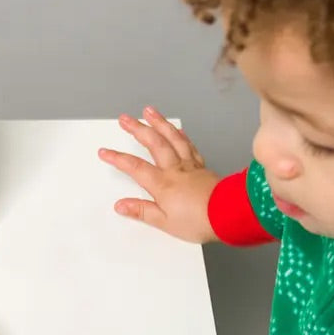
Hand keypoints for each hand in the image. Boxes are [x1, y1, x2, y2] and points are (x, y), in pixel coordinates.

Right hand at [98, 107, 219, 242]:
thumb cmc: (199, 221)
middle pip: (154, 143)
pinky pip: (189, 146)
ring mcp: (190, 166)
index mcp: (162, 184)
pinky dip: (181, 135)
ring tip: (149, 112)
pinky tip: (177, 130)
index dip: (118, 158)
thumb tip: (121, 205)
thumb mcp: (165, 222)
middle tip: (125, 118)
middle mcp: (175, 169)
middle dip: (137, 129)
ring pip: (172, 138)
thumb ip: (142, 211)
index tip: (105, 152)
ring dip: (159, 123)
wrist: (229, 214)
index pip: (135, 167)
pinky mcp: (202, 167)